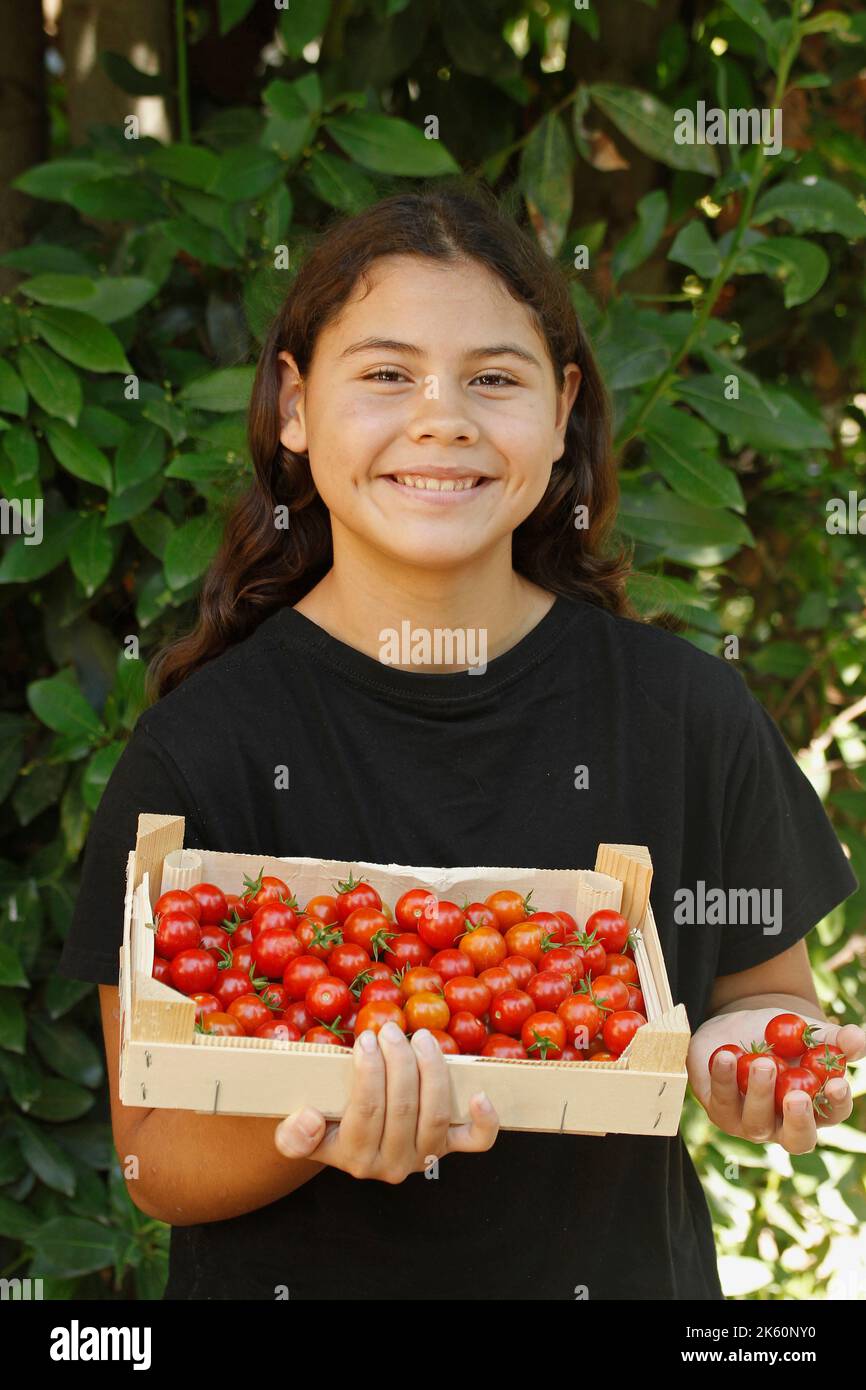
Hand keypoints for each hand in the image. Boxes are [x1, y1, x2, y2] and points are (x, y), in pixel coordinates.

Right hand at [273, 1022, 499, 1179]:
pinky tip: (480, 1094)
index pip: (367, 1111)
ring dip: (431, 1069)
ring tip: (420, 1037)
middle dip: (398, 1060)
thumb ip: (292, 1135)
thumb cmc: (324, 1128)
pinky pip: (475, 1141)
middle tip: (390, 1029)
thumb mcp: (295, 1133)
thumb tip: (306, 1118)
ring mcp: (426, 1158)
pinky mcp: (450, 1148)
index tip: (364, 1039)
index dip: (369, 1071)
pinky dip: (484, 1120)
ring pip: (435, 1114)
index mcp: (355, 1159)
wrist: (349, 1146)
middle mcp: (393, 1165)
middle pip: (403, 1107)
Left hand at [687, 1007, 864, 1153]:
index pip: (833, 1114)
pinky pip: (721, 1100)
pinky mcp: (720, 1110)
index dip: (837, 1103)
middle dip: (798, 1120)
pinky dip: (724, 1078)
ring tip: (763, 1062)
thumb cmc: (783, 1037)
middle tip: (797, 1095)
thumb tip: (857, 1038)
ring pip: (756, 1122)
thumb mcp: (808, 1033)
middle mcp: (783, 1125)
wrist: (738, 1027)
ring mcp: (750, 1123)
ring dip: (760, 1093)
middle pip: (797, 1140)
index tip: (836, 1084)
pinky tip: (726, 1056)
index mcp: (814, 1109)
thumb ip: (834, 1038)